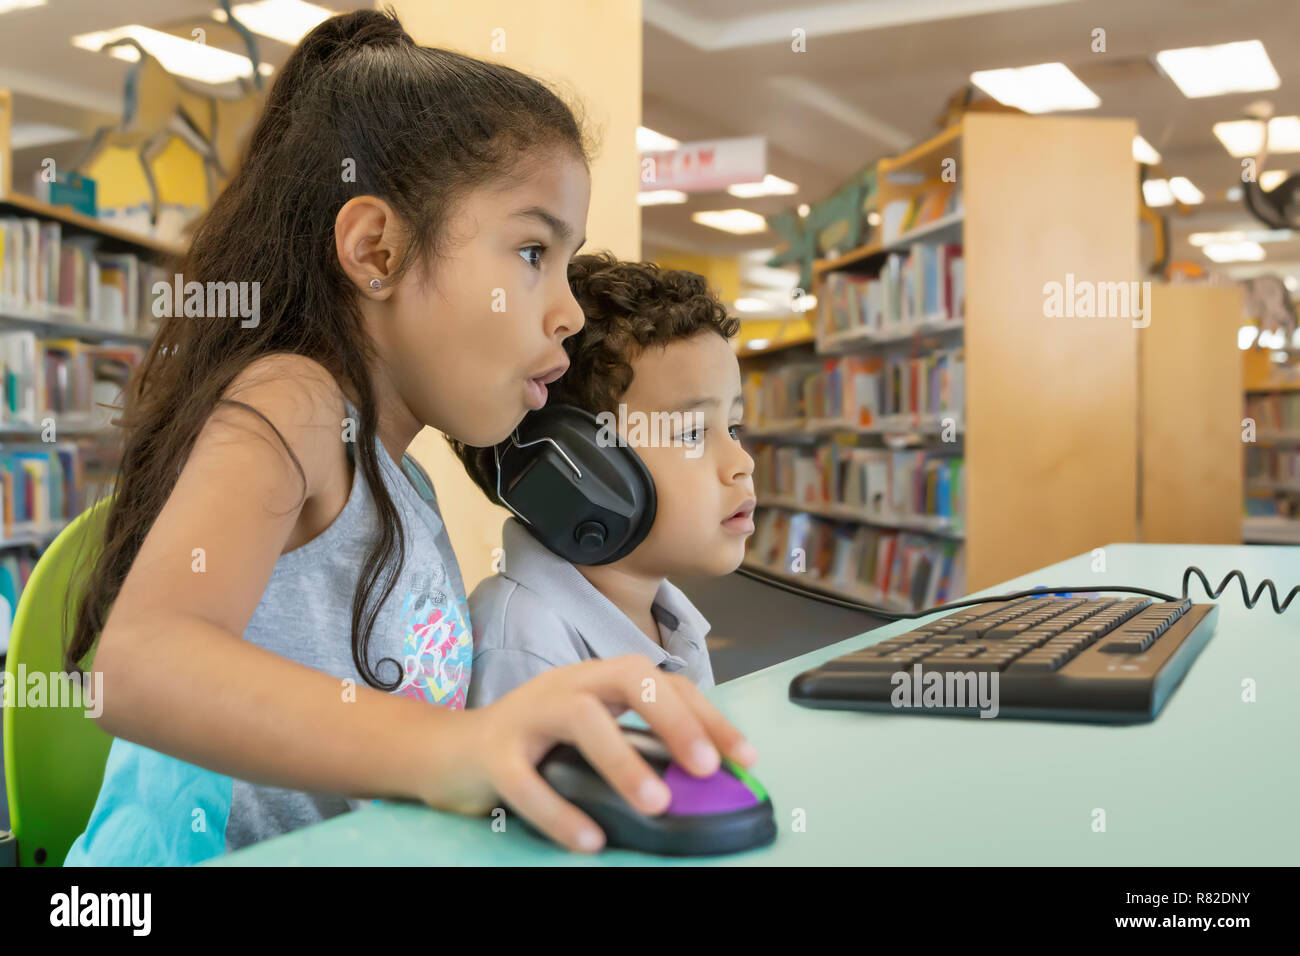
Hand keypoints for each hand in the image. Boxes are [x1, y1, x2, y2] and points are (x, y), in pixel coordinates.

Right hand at [422, 654, 756, 851]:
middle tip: (705, 767)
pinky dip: (559, 811)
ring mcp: (528, 714)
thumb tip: (703, 783)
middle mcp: (567, 685)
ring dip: (623, 760)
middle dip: (673, 718)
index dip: (708, 715)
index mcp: (597, 680)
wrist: (448, 753)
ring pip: (581, 719)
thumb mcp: (591, 736)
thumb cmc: (533, 745)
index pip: (664, 681)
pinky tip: (590, 838)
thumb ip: (638, 747)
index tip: (744, 757)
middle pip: (628, 677)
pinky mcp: (494, 753)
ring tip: (656, 804)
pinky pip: (526, 780)